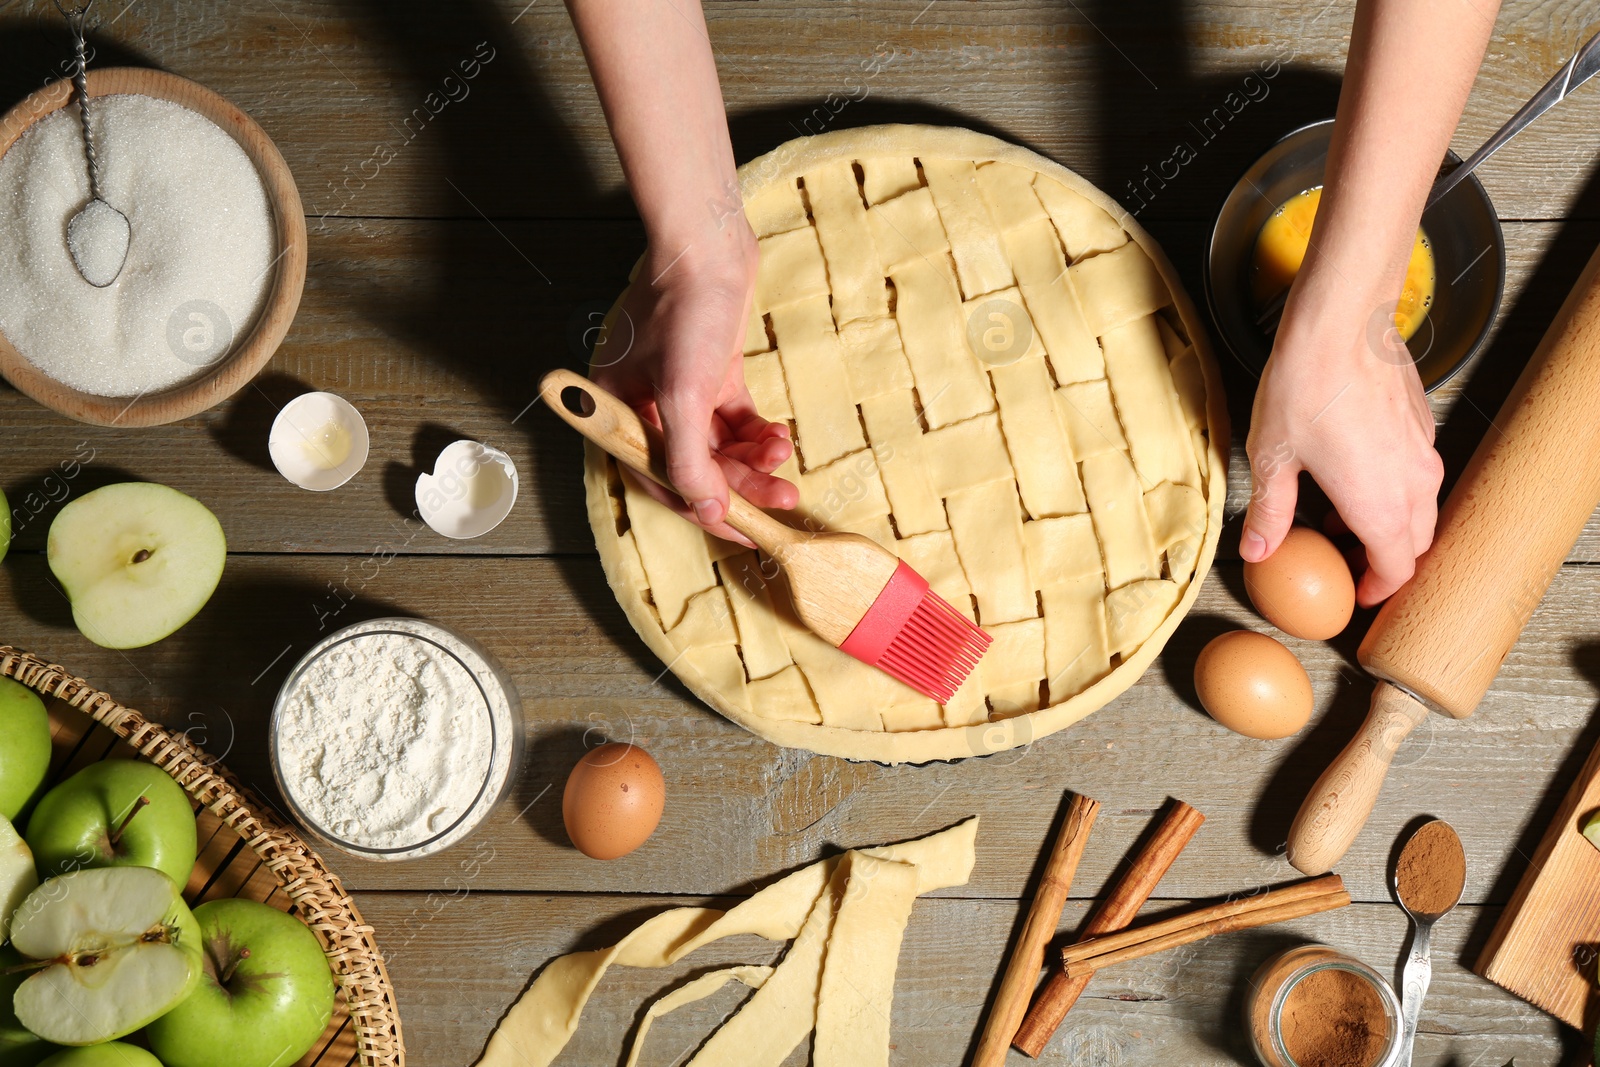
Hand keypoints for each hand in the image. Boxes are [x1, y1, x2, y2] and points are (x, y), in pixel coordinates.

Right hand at [592, 226, 796, 546]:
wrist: (708, 246)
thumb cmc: (684, 309)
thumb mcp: (683, 394)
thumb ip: (690, 461)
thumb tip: (707, 514)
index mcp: (617, 412)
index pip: (659, 481)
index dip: (702, 510)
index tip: (743, 533)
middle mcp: (644, 406)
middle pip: (695, 467)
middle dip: (740, 485)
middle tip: (782, 500)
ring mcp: (681, 390)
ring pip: (719, 446)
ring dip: (753, 459)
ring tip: (783, 458)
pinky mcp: (713, 374)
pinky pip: (735, 422)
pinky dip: (757, 433)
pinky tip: (779, 435)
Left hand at [1241, 298, 1443, 606]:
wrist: (1341, 322)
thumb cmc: (1306, 386)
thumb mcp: (1273, 458)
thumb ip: (1271, 512)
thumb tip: (1258, 551)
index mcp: (1381, 505)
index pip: (1395, 568)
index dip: (1377, 588)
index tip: (1358, 593)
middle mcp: (1414, 483)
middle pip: (1413, 542)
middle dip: (1381, 558)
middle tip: (1342, 558)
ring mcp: (1423, 451)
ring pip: (1419, 507)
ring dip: (1386, 521)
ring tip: (1335, 514)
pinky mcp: (1422, 423)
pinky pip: (1416, 471)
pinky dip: (1392, 487)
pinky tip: (1350, 471)